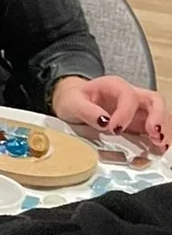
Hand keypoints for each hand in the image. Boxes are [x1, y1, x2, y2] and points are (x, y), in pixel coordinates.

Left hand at [52, 75, 168, 151]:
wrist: (71, 101)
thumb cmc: (73, 99)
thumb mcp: (72, 103)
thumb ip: (87, 111)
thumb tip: (104, 122)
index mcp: (114, 86)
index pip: (129, 96)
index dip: (125, 113)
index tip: (114, 129)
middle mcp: (130, 95)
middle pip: (154, 100)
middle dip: (158, 117)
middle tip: (154, 134)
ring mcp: (137, 110)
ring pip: (159, 113)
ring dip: (163, 128)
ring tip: (160, 145)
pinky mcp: (138, 124)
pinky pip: (155, 128)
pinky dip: (160, 137)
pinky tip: (159, 148)